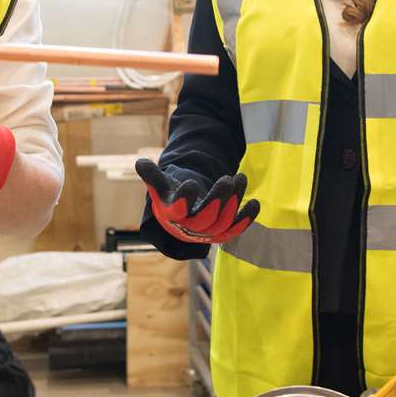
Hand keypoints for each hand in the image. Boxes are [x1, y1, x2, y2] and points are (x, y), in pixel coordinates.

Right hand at [136, 158, 259, 243]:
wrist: (182, 213)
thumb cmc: (171, 195)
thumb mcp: (160, 184)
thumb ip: (152, 175)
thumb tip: (140, 164)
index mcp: (172, 215)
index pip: (178, 211)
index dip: (184, 200)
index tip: (191, 183)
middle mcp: (189, 228)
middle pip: (205, 219)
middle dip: (217, 200)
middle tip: (227, 179)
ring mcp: (207, 232)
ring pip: (222, 222)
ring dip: (234, 201)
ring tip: (240, 178)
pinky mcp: (222, 233)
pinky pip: (235, 230)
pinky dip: (246, 219)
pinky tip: (255, 203)